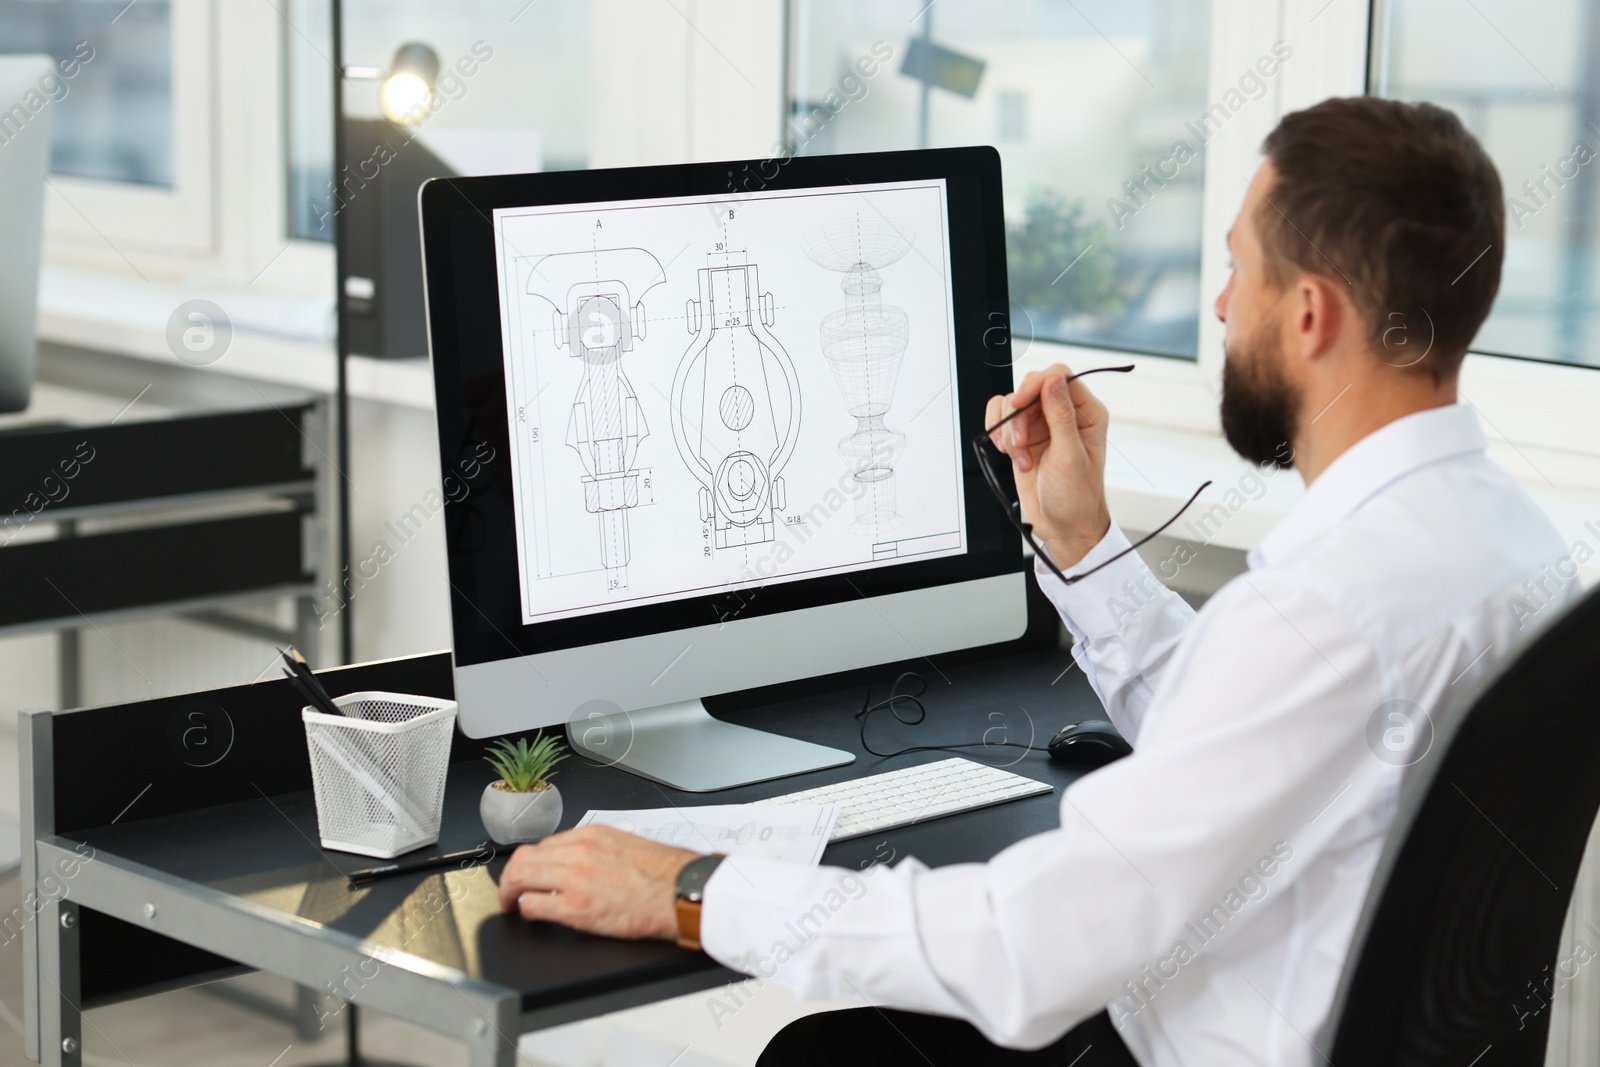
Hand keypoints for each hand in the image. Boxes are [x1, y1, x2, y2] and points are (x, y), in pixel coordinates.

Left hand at [496, 825, 698, 939]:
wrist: (681, 892)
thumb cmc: (664, 874)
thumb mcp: (627, 846)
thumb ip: (599, 850)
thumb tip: (581, 860)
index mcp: (592, 835)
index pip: (544, 844)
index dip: (532, 862)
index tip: (530, 873)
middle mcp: (579, 852)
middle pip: (524, 857)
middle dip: (511, 876)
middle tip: (509, 891)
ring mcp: (575, 878)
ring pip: (520, 877)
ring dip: (510, 892)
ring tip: (511, 904)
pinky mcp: (575, 907)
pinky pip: (533, 905)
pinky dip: (525, 910)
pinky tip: (531, 914)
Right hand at [985, 364, 1111, 568]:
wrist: (1062, 525)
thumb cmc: (1077, 497)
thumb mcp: (1070, 456)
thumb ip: (1061, 416)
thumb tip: (1053, 381)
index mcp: (1086, 413)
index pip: (1059, 377)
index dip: (1036, 385)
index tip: (1020, 403)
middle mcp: (1064, 414)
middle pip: (1030, 388)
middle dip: (1018, 415)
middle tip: (1019, 442)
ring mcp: (1042, 425)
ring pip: (1012, 404)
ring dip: (1008, 431)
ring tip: (1020, 457)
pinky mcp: (1024, 437)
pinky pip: (1001, 419)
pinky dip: (998, 433)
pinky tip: (1009, 453)